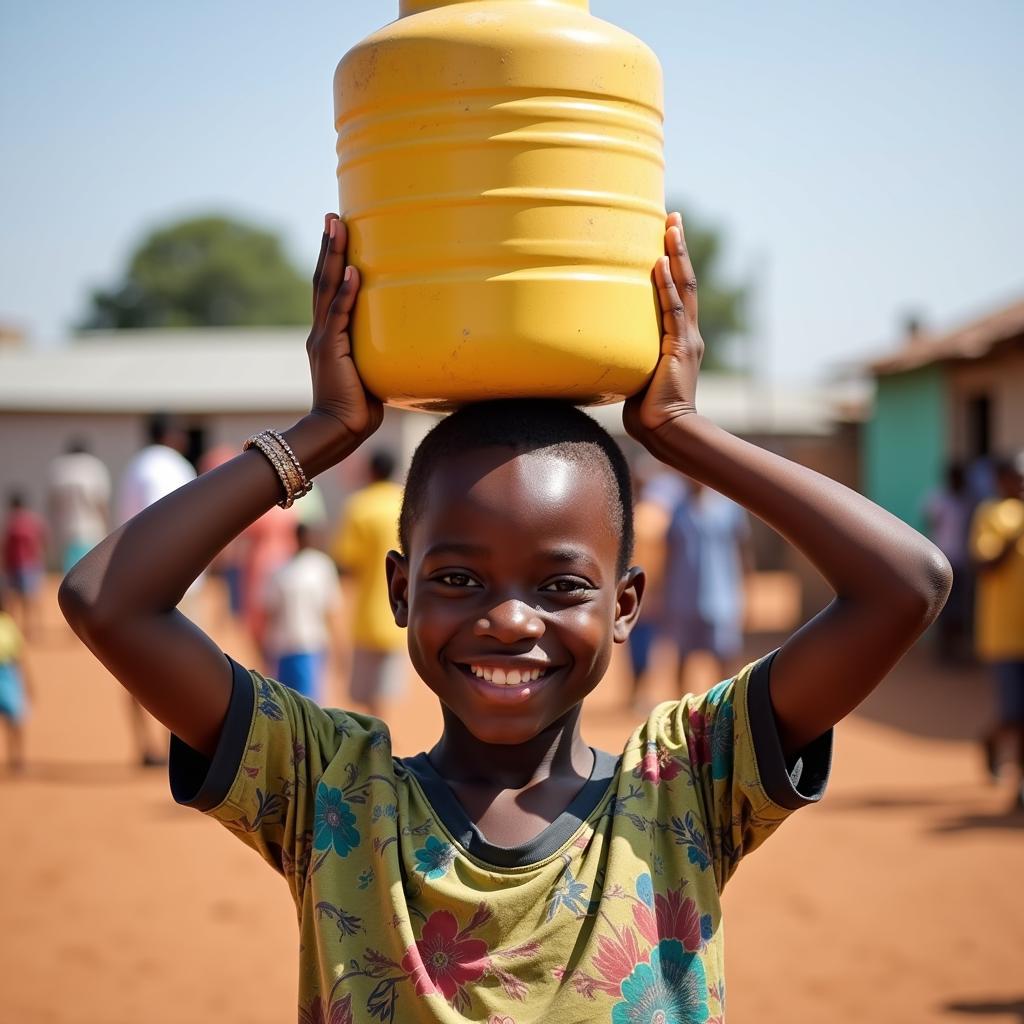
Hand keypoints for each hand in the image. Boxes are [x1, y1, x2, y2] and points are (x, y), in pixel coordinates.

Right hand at [307, 214, 382, 447]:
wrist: (338, 429)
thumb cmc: (358, 407)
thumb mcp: (371, 371)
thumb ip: (381, 352)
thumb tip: (410, 341)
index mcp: (328, 334)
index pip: (329, 289)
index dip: (332, 260)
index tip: (336, 231)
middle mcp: (321, 331)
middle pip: (323, 279)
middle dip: (328, 246)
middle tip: (332, 215)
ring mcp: (324, 338)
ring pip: (327, 288)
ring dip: (333, 256)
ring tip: (337, 227)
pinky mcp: (331, 350)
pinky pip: (339, 315)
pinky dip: (347, 292)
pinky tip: (353, 271)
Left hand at [623, 211, 704, 447]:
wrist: (666, 430)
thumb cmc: (647, 411)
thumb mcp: (636, 375)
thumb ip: (627, 356)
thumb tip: (599, 349)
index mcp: (680, 340)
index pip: (679, 293)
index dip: (675, 264)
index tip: (667, 237)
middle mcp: (688, 334)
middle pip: (686, 281)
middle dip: (679, 248)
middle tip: (673, 217)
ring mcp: (686, 339)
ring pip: (683, 288)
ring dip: (676, 255)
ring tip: (670, 227)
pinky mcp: (678, 348)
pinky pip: (672, 310)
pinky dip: (666, 285)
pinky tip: (659, 263)